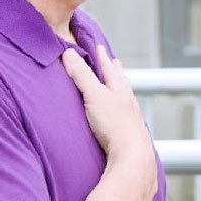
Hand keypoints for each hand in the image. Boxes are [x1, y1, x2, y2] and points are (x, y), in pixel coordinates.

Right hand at [62, 45, 150, 160]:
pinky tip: (120, 114)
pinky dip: (121, 108)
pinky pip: (125, 114)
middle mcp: (127, 100)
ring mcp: (130, 116)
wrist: (132, 153)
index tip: (98, 46)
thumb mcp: (94, 95)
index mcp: (119, 88)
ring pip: (124, 96)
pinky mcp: (128, 131)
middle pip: (120, 80)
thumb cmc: (115, 124)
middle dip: (115, 70)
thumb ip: (81, 74)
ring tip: (118, 85)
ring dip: (119, 89)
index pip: (109, 67)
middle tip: (114, 62)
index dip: (102, 56)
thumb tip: (69, 53)